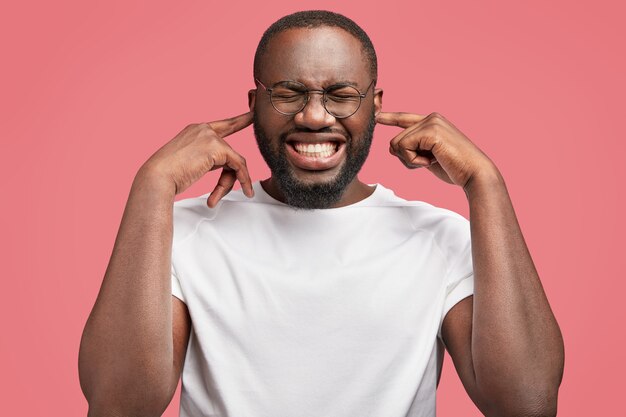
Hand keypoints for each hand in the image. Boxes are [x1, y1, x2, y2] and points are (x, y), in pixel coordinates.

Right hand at [138, 112, 253, 206]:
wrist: (157, 178)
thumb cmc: (167, 176)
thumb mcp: (191, 163)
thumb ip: (209, 160)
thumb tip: (228, 167)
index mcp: (195, 130)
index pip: (223, 125)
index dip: (240, 120)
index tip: (253, 114)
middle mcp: (203, 129)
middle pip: (229, 152)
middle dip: (232, 173)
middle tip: (236, 187)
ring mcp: (210, 136)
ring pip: (235, 161)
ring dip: (228, 183)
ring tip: (215, 198)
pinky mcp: (217, 147)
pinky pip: (238, 165)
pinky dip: (243, 179)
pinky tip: (244, 190)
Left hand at [376, 112, 498, 188]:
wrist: (474, 173)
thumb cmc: (455, 168)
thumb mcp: (427, 158)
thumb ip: (412, 151)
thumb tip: (391, 148)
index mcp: (433, 122)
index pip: (405, 119)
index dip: (390, 118)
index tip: (377, 116)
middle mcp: (431, 117)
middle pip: (396, 139)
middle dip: (406, 158)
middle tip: (428, 163)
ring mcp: (431, 122)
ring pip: (397, 143)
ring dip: (410, 160)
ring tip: (431, 161)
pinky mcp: (430, 130)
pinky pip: (403, 147)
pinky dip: (413, 160)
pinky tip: (431, 161)